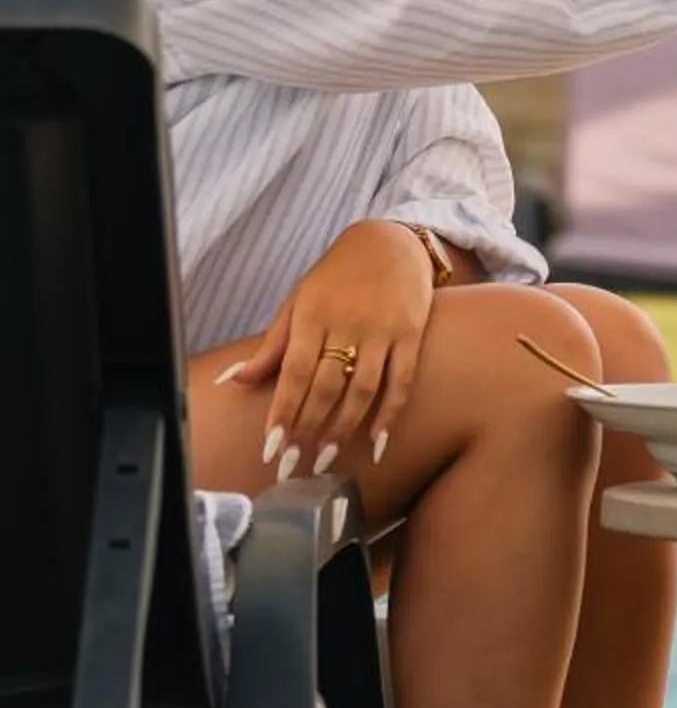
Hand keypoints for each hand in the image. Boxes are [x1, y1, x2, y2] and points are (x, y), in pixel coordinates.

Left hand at [220, 221, 435, 477]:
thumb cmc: (338, 275)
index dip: (283, 412)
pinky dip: (390, 414)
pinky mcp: (411, 333)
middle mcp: (348, 322)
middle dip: (308, 429)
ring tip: (327, 458)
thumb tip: (234, 379)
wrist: (391, 241)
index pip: (294, 372)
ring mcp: (383, 329)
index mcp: (313, 314)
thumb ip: (272, 345)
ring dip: (344, 428)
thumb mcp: (299, 301)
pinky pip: (401, 381)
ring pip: (363, 389)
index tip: (271, 447)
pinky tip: (377, 441)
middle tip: (295, 465)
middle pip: (327, 386)